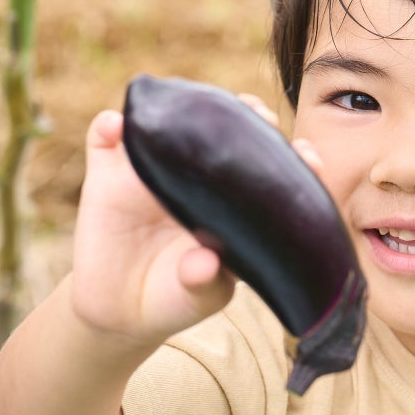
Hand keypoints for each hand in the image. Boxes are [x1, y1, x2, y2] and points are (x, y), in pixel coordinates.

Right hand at [68, 93, 322, 345]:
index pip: (267, 167)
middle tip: (259, 114)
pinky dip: (109, 127)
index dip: (291, 158)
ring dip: (181, 104)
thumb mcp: (200, 297)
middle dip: (248, 115)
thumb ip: (205, 283)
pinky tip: (117, 126)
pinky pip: (106, 137)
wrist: (121, 312)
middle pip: (225, 129)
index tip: (308, 154)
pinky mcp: (110, 175)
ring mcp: (153, 170)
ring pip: (168, 121)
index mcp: (232, 200)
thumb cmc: (175, 298)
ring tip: (195, 103)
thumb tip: (205, 262)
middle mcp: (198, 175)